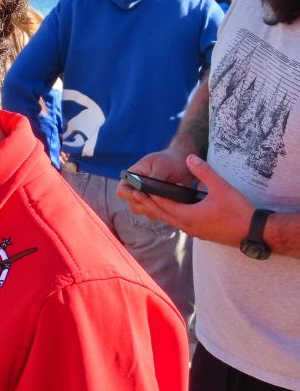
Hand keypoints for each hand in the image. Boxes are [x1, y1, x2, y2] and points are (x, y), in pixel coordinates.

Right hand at [117, 146, 194, 207]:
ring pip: (145, 212)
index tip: (142, 194)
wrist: (182, 164)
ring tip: (170, 200)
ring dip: (156, 209)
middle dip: (146, 205)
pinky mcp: (157, 205)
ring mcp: (146, 199)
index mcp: (131, 177)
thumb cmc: (168, 160)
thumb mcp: (161, 165)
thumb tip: (151, 190)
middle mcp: (136, 190)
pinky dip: (165, 211)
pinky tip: (175, 203)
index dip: (129, 195)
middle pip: (132, 205)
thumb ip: (155, 177)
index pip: (122, 191)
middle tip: (160, 200)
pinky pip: (157, 214)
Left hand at [120, 154, 252, 246]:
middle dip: (148, 203)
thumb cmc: (238, 211)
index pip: (161, 204)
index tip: (136, 188)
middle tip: (135, 194)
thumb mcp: (221, 187)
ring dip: (159, 210)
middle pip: (161, 214)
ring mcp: (194, 231)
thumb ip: (204, 172)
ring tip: (150, 201)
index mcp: (187, 215)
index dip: (149, 195)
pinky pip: (180, 223)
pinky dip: (171, 215)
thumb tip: (190, 158)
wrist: (254, 233)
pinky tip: (173, 210)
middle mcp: (187, 225)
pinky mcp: (202, 233)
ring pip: (170, 220)